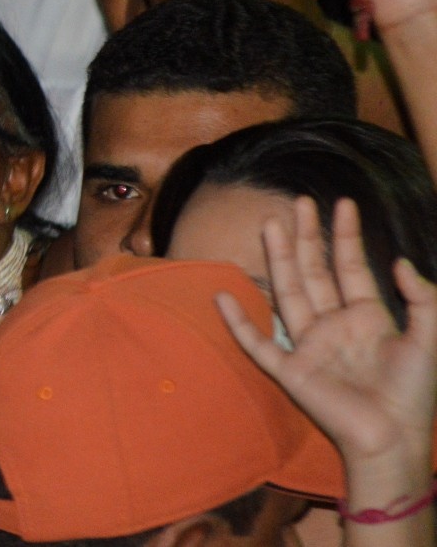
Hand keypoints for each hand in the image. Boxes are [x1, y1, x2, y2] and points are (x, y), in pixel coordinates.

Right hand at [217, 197, 436, 469]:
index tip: (343, 204)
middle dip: (308, 236)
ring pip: (287, 291)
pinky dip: (238, 321)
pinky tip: (222, 296)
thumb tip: (398, 260)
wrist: (392, 437)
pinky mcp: (289, 369)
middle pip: (314, 271)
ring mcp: (308, 345)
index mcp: (365, 316)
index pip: (351, 266)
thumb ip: (421, 299)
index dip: (347, 236)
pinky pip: (257, 342)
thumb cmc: (414, 393)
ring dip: (279, 259)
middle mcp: (333, 324)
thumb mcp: (428, 339)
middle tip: (299, 202)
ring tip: (270, 225)